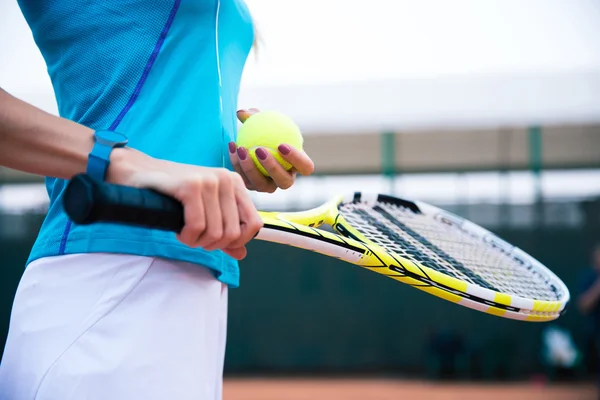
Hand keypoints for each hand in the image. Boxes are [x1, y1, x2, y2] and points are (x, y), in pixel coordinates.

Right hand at [108, 148, 262, 259]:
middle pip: (234, 233)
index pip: (254, 224)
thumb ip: (225, 232)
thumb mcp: (205, 212)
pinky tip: (179, 231)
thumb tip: (242, 253)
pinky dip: (187, 236)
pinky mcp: (191, 185)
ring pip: (216, 232)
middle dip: (212, 244)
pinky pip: (197, 226)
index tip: (217, 242)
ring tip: (185, 233)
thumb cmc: (172, 194)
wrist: (138, 173)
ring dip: (197, 242)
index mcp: (235, 183)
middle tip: (195, 238)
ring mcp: (210, 180)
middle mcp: (226, 179)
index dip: (238, 241)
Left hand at [228, 108, 314, 192]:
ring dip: (251, 168)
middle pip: (284, 181)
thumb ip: (255, 116)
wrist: (253, 144)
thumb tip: (241, 113)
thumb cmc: (267, 130)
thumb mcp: (265, 121)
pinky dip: (237, 163)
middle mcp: (285, 180)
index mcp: (298, 166)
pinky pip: (245, 179)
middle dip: (272, 167)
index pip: (306, 167)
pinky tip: (232, 146)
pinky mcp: (253, 187)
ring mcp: (269, 186)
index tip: (281, 144)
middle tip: (259, 150)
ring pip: (262, 184)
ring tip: (242, 149)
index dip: (297, 159)